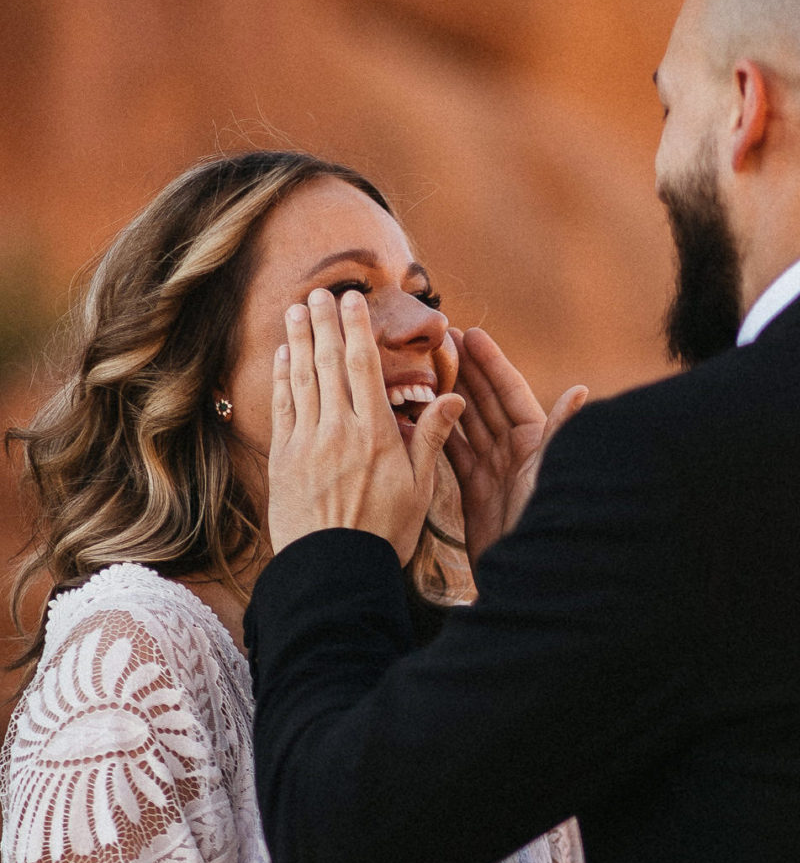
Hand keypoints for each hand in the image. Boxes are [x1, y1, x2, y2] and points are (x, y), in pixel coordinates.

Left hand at [268, 287, 463, 563]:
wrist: (336, 570)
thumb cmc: (386, 533)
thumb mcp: (420, 488)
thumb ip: (430, 438)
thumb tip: (453, 398)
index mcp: (376, 435)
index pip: (364, 367)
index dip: (356, 329)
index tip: (352, 302)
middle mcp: (339, 431)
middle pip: (329, 363)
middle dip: (324, 323)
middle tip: (320, 292)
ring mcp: (307, 442)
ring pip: (302, 378)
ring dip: (299, 340)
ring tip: (297, 310)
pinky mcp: (284, 459)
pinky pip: (282, 407)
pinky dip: (283, 377)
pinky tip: (284, 356)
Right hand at [445, 325, 586, 561]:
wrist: (528, 574)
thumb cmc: (544, 523)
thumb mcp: (550, 475)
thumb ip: (561, 432)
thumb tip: (580, 390)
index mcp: (535, 442)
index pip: (511, 392)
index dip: (491, 362)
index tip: (469, 333)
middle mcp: (516, 452)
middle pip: (486, 401)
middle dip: (465, 369)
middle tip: (439, 338)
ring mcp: (494, 470)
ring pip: (467, 422)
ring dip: (448, 393)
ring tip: (423, 365)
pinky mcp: (475, 490)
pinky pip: (453, 452)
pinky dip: (437, 431)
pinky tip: (418, 413)